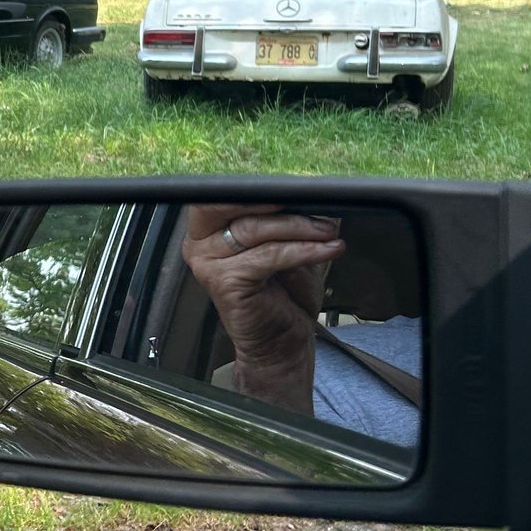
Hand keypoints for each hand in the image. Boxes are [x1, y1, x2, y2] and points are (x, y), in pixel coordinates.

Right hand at [182, 205, 344, 415]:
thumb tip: (309, 189)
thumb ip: (286, 218)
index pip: (225, 194)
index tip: (298, 187)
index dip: (260, 188)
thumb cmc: (284, 295)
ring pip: (257, 229)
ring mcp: (209, 264)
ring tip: (330, 232)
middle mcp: (200, 244)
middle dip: (280, 203)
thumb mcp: (286, 246)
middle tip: (317, 207)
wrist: (282, 344)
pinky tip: (327, 250)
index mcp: (208, 230)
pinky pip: (270, 255)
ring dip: (301, 228)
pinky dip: (303, 250)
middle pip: (236, 206)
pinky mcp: (226, 282)